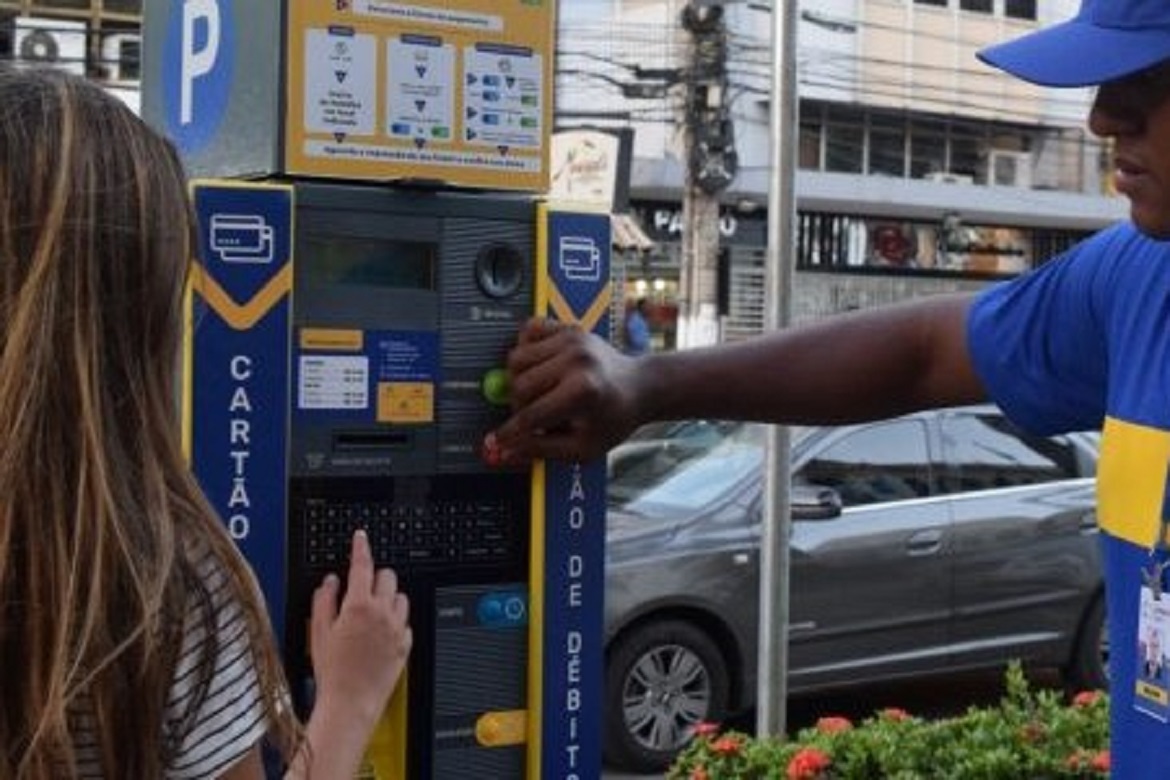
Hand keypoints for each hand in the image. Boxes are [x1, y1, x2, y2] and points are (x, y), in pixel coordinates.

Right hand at [309, 530, 411, 730]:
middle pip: (387, 576)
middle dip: (374, 578)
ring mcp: (398, 628)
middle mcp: (383, 613)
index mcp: (359, 606)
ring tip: (371, 614)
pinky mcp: (406, 643)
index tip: (361, 538)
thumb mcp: (318, 632)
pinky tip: (380, 633)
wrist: (351, 703)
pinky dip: (395, 620)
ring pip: (401, 597)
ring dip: (388, 598)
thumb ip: (324, 600)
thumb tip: (330, 582)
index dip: (361, 546)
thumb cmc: (332, 672)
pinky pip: (406, 621)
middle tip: (360, 591)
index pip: (362, 565)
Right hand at [487, 317, 645, 462]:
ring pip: (516, 358)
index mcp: (582, 392)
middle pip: (518, 385)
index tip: (501, 439)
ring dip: (519, 379)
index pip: (530, 415)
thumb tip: (504, 452)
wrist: (639, 386)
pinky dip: (526, 348)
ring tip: (539, 392)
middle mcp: (575, 360)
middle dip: (518, 405)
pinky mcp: (567, 327)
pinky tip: (540, 366)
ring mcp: (571, 339)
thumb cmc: (612, 420)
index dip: (511, 431)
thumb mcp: (582, 448)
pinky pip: (527, 331)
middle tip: (533, 415)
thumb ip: (541, 450)